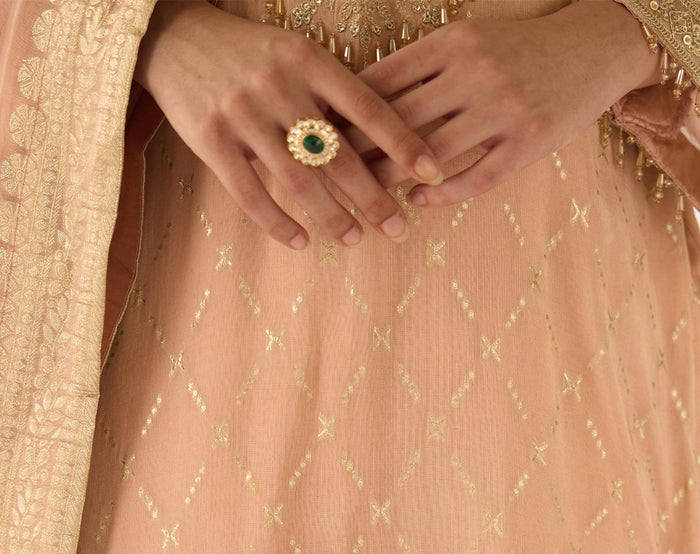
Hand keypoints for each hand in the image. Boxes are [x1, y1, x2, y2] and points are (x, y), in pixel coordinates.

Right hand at [133, 0, 442, 247]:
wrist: (175, 38)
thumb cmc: (248, 54)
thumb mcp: (293, 55)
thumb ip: (328, 94)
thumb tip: (378, 144)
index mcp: (308, 60)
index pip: (368, 107)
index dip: (403, 143)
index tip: (432, 172)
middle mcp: (278, 85)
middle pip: (338, 154)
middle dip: (372, 196)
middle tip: (396, 226)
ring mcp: (242, 114)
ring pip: (298, 181)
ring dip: (331, 217)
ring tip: (352, 239)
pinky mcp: (209, 140)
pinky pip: (250, 194)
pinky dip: (278, 223)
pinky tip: (300, 241)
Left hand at [342, 0, 659, 205]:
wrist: (596, 46)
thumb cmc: (522, 47)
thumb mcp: (472, 40)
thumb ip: (426, 67)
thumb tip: (365, 98)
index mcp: (454, 42)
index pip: (385, 80)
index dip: (346, 110)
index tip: (315, 133)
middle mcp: (475, 73)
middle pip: (400, 120)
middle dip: (359, 151)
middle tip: (326, 177)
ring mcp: (502, 110)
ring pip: (431, 153)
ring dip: (394, 178)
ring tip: (368, 196)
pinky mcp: (527, 143)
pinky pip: (476, 177)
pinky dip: (443, 193)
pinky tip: (421, 200)